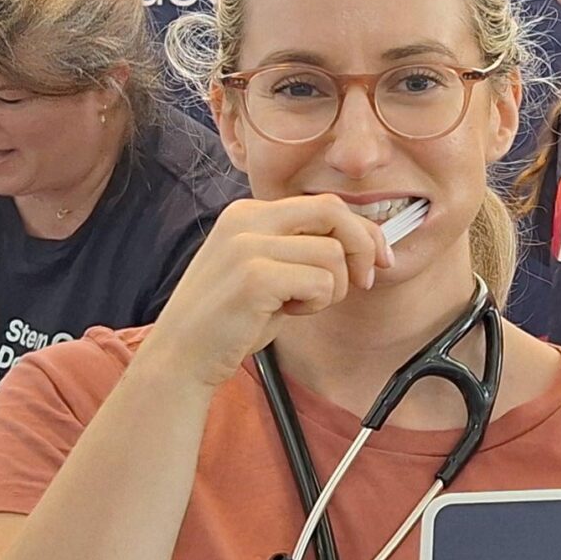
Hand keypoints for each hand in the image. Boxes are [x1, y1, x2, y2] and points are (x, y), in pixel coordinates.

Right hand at [136, 195, 394, 391]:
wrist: (181, 355)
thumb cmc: (230, 318)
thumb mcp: (267, 269)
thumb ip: (303, 248)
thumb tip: (364, 243)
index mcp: (249, 212)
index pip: (326, 204)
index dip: (363, 230)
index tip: (379, 258)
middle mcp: (246, 219)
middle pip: (334, 212)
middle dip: (363, 246)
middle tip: (364, 281)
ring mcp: (248, 245)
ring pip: (334, 254)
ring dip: (332, 288)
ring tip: (299, 304)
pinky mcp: (254, 277)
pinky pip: (321, 282)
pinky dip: (316, 304)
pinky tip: (286, 313)